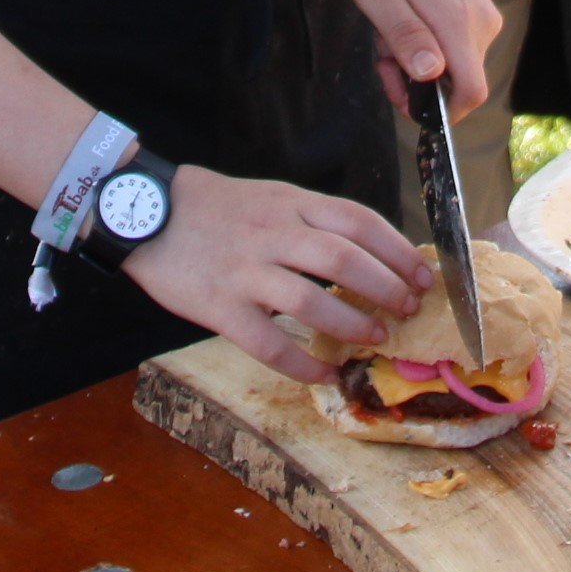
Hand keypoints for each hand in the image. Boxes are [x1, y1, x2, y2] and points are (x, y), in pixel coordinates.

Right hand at [122, 163, 435, 381]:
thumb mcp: (274, 197)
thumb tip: (367, 254)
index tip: (423, 275)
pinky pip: (267, 342)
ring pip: (311, 300)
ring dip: (351, 323)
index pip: (360, 222)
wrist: (147, 212)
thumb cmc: (218, 208)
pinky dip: (301, 363)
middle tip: (408, 309)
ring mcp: (246, 271)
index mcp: (293, 203)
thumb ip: (313, 220)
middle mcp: (275, 233)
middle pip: (344, 259)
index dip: (398, 251)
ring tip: (377, 337)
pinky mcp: (219, 307)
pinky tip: (324, 375)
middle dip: (385, 287)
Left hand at [349, 0, 500, 118]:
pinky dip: (428, 48)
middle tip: (382, 53)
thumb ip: (405, 35)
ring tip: (391, 28)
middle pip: (458, 84)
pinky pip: (457, 51)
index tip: (402, 95)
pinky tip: (407, 20)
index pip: (471, 92)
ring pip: (455, 68)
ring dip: (418, 64)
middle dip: (416, 84)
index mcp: (458, 22)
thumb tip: (429, 75)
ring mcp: (484, 19)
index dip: (438, 111)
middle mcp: (482, 24)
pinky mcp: (480, 14)